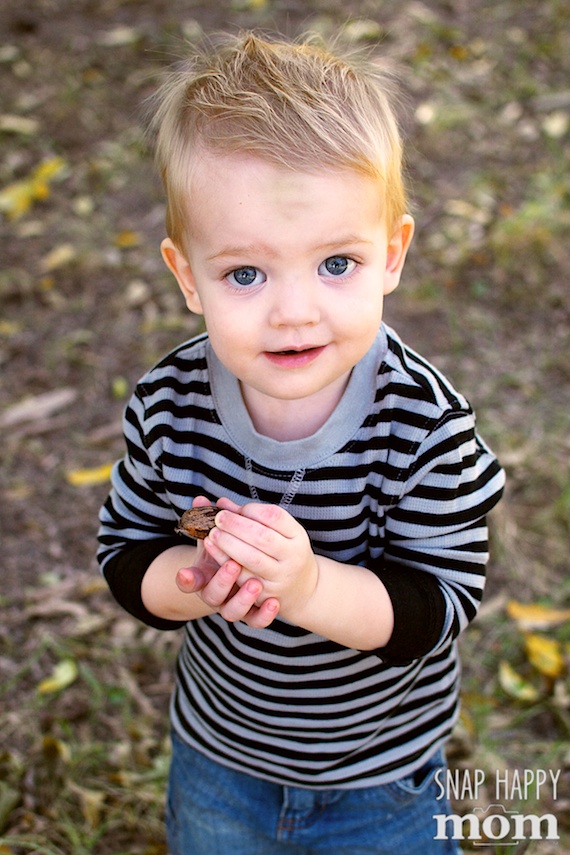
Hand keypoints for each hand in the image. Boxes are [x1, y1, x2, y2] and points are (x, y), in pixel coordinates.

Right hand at [175, 497, 279, 627]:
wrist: (253, 578)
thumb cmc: (232, 551)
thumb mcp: (219, 537)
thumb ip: (210, 520)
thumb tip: (201, 499)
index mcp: (203, 576)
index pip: (189, 582)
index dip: (187, 579)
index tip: (186, 572)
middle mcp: (216, 595)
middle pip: (213, 595)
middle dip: (223, 579)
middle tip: (233, 564)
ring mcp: (233, 607)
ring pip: (233, 612)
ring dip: (243, 597)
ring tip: (255, 582)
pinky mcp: (253, 615)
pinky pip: (257, 620)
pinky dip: (265, 614)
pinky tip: (274, 602)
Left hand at [203, 498, 318, 620]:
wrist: (302, 588)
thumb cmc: (284, 551)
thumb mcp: (278, 532)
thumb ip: (251, 516)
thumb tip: (222, 503)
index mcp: (297, 535)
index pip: (275, 516)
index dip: (252, 510)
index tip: (235, 508)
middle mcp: (293, 556)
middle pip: (263, 537)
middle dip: (236, 525)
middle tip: (218, 518)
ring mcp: (281, 576)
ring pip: (252, 559)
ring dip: (228, 544)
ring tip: (212, 533)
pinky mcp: (267, 593)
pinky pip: (243, 576)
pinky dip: (225, 561)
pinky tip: (213, 550)